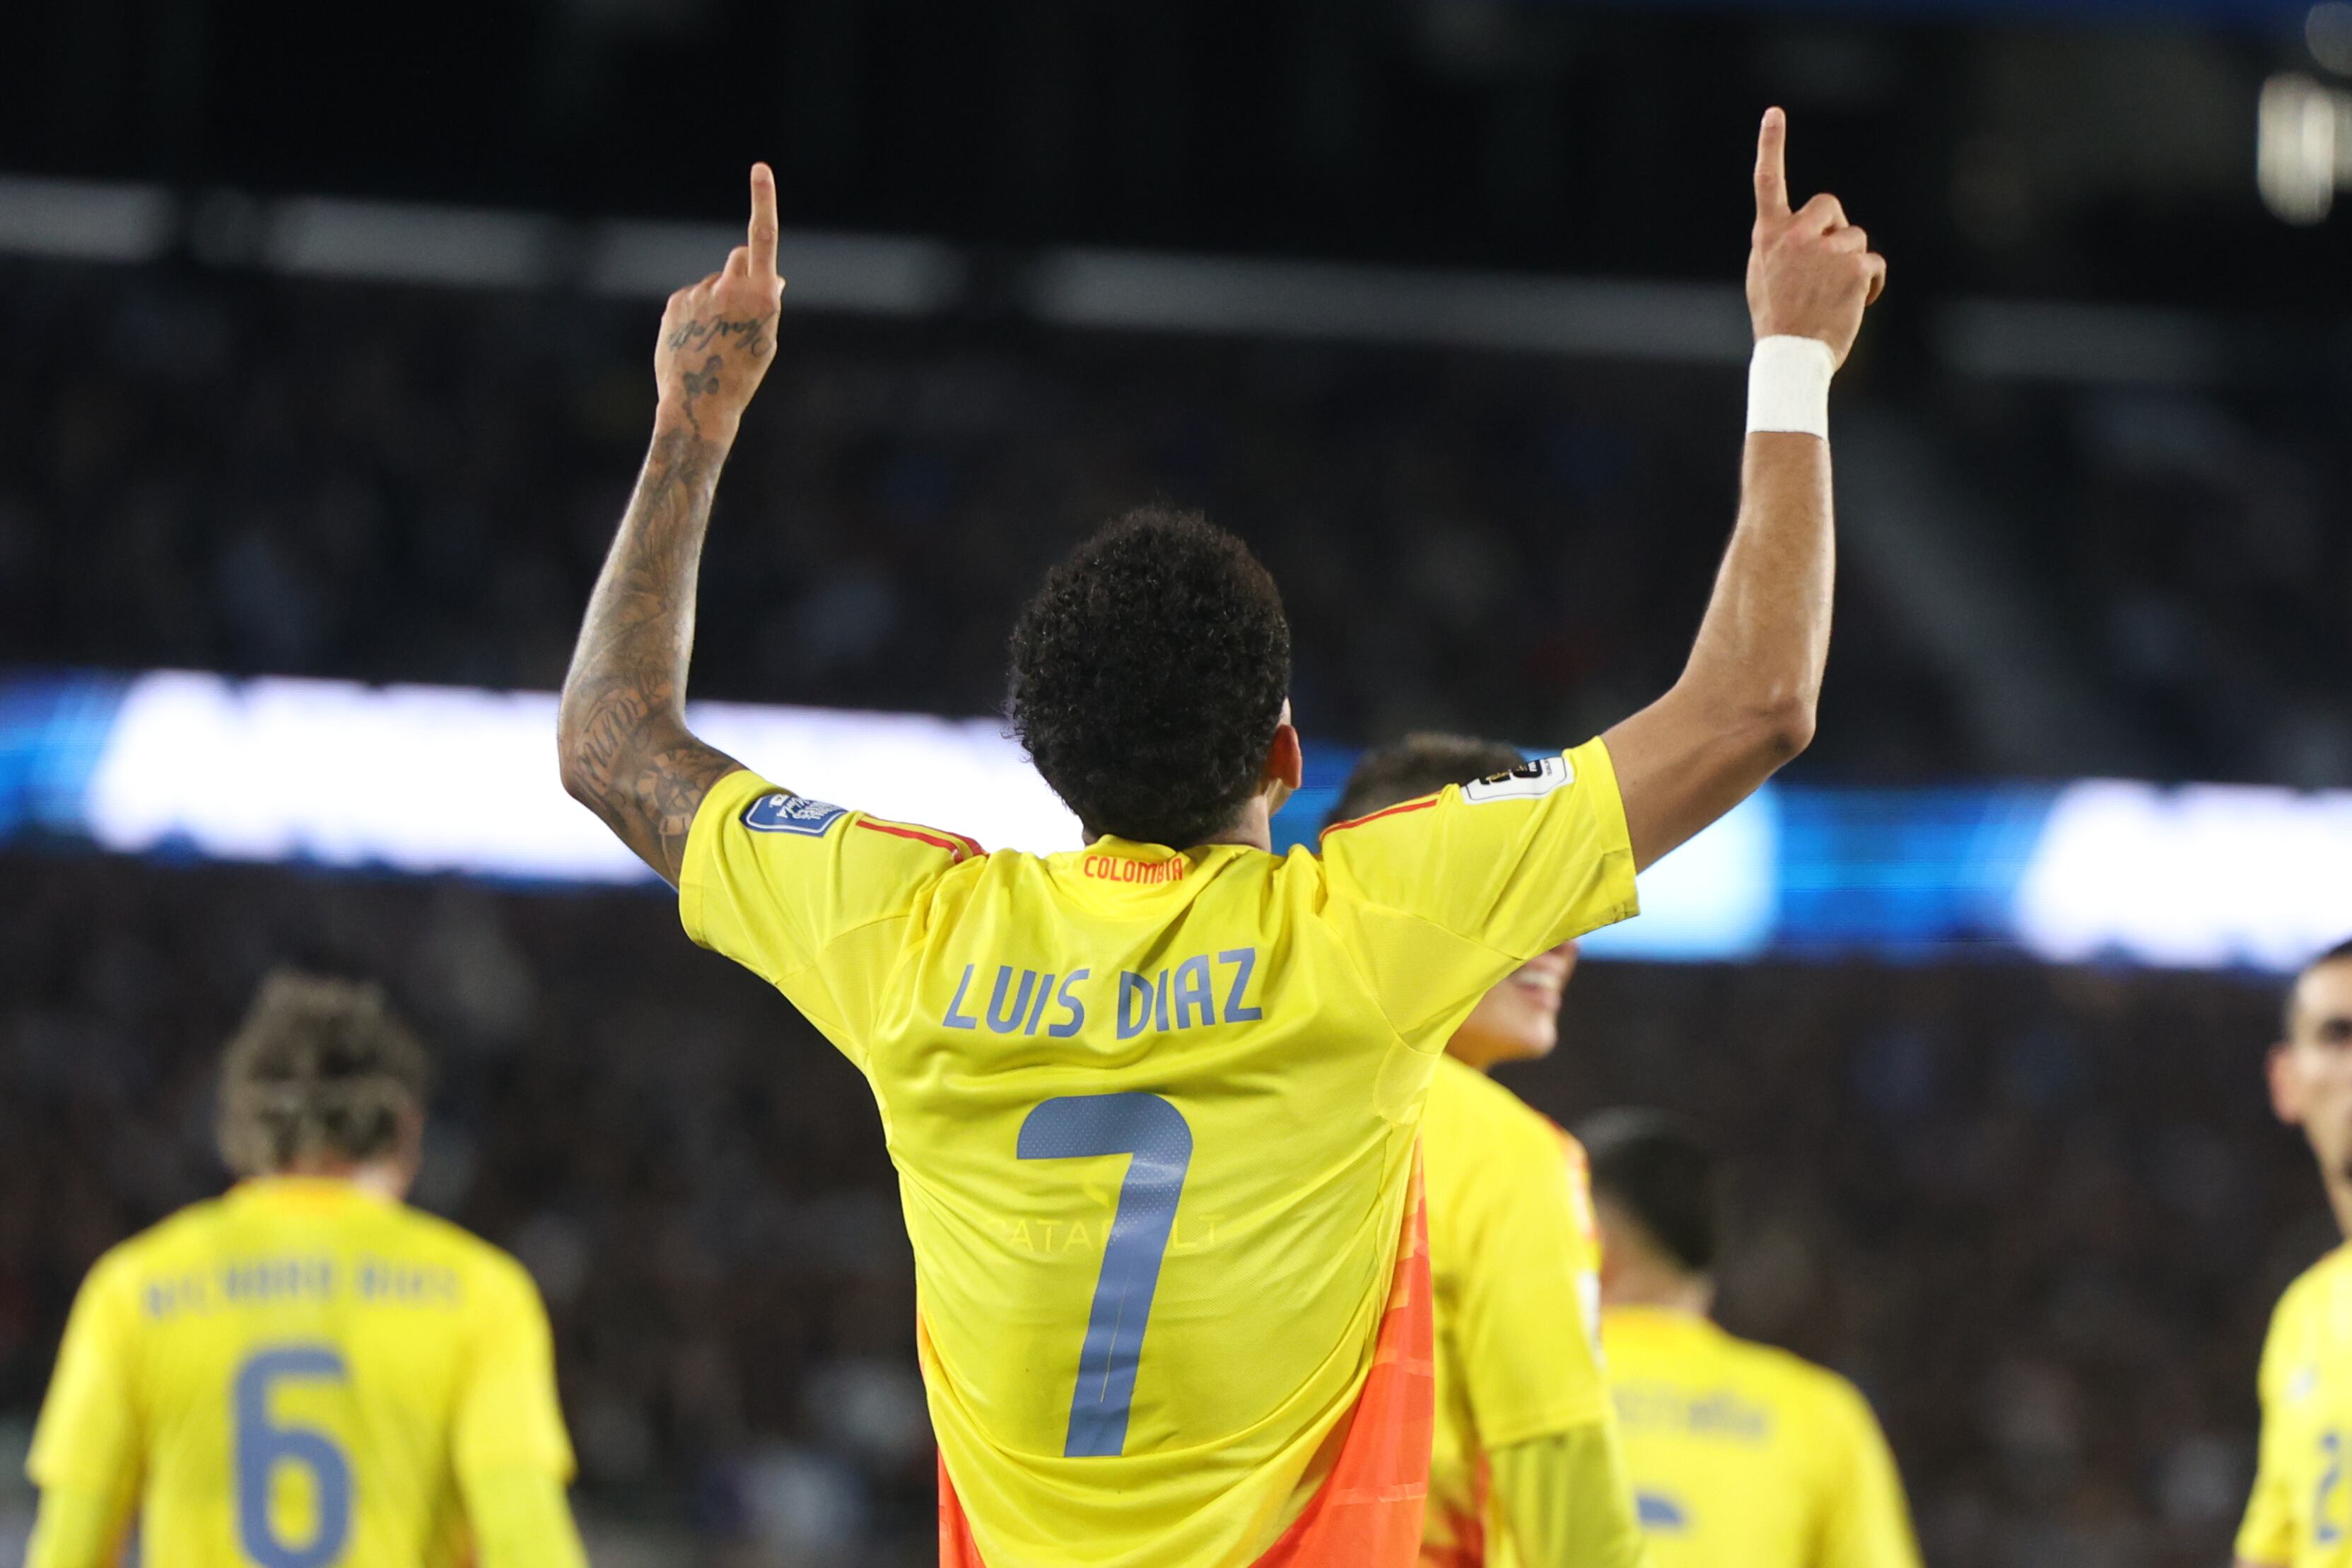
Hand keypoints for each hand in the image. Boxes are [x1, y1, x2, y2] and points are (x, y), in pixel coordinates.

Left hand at [655, 163, 786, 437]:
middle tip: (745, 302)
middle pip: (740, 257)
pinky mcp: (676, 303)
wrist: (700, 403)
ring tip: (716, 338)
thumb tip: (771, 274)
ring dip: (719, 299)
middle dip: (745, 271)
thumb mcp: (766, 337)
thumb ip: (767, 300)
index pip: (762, 238)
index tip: (760, 169)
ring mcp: (699, 294)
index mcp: (761, 298)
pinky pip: (693, 297)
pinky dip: (697, 313)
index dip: (763, 201)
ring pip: (715, 282)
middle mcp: (729, 289)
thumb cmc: (742, 373)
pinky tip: (697, 340)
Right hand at [1745, 109, 1885, 369]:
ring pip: (1855, 239)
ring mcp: (1826, 249)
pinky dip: (1870, 284)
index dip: (1770, 145)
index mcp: (1768, 236)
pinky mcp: (1855, 266)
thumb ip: (1782, 245)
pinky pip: (1874, 263)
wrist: (1791, 357)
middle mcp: (1796, 235)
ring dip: (1852, 264)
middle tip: (1827, 264)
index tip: (1773, 113)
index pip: (1767, 182)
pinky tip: (1855, 304)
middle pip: (1830, 206)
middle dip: (1835, 229)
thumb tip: (1807, 232)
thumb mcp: (1764, 276)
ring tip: (1834, 297)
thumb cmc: (1777, 322)